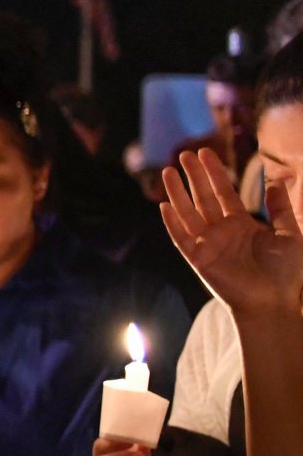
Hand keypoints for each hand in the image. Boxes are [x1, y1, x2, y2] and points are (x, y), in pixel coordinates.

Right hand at [161, 148, 302, 318]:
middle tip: (185, 154)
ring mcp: (208, 243)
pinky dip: (172, 223)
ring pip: (188, 212)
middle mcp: (221, 231)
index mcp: (241, 224)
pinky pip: (181, 237)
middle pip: (203, 197)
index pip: (224, 192)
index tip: (205, 153)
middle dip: (194, 176)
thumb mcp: (291, 235)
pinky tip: (165, 206)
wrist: (274, 302)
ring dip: (178, 192)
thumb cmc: (286, 273)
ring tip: (169, 172)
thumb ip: (280, 209)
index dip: (215, 172)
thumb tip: (275, 181)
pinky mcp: (198, 258)